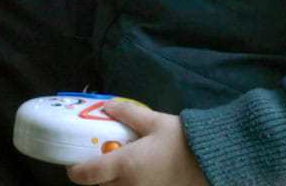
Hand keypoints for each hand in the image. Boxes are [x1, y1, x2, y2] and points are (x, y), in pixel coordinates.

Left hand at [66, 101, 208, 185]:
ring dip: (113, 182)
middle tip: (100, 156)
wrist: (213, 162)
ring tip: (120, 164)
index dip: (74, 170)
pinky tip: (139, 173)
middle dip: (95, 174)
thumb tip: (106, 108)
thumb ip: (127, 113)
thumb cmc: (183, 141)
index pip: (88, 175)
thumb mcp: (154, 120)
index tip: (72, 162)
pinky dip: (129, 185)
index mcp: (126, 165)